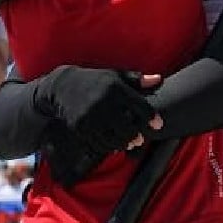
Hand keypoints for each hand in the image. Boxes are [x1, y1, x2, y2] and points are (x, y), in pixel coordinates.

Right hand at [34, 66, 161, 156]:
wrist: (63, 86)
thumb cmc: (96, 81)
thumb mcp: (116, 76)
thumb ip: (137, 80)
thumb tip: (159, 80)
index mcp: (115, 87)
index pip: (141, 107)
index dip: (152, 118)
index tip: (158, 124)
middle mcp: (103, 101)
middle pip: (128, 128)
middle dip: (137, 136)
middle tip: (140, 138)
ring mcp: (90, 116)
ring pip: (114, 139)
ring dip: (124, 143)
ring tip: (128, 142)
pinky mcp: (80, 127)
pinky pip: (99, 143)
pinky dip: (109, 146)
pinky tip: (113, 144)